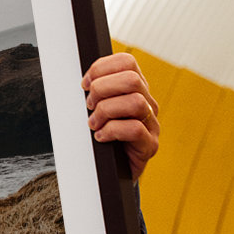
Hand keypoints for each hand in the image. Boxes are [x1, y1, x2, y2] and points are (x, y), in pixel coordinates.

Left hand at [82, 52, 159, 180]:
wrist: (111, 172)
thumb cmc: (101, 137)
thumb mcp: (96, 109)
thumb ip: (95, 92)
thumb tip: (82, 81)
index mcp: (135, 89)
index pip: (127, 62)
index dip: (101, 68)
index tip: (85, 84)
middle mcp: (147, 103)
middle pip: (131, 79)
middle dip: (102, 89)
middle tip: (89, 106)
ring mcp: (152, 124)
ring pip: (135, 102)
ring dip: (106, 111)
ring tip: (93, 124)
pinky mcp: (150, 145)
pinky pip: (135, 129)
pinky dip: (111, 131)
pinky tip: (100, 137)